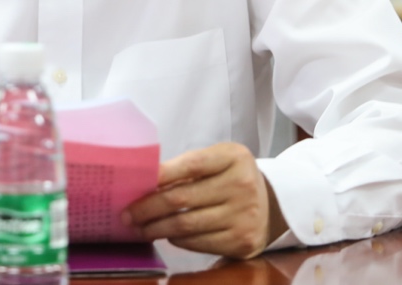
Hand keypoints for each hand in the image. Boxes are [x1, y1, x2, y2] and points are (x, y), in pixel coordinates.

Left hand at [122, 142, 286, 258]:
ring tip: (139, 227)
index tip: (135, 182)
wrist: (274, 204)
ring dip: (156, 228)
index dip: (160, 173)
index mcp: (234, 158)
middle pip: (182, 198)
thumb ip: (190, 167)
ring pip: (186, 225)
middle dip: (148, 207)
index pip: (191, 165)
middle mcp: (242, 186)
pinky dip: (177, 239)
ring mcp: (243, 216)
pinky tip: (166, 234)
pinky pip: (198, 243)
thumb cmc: (234, 178)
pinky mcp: (241, 242)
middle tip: (127, 213)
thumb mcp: (220, 160)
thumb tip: (146, 181)